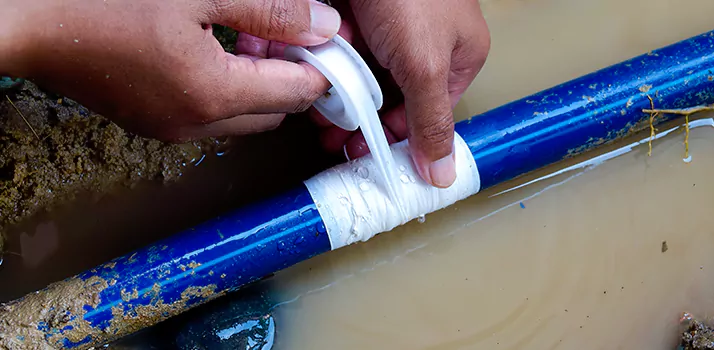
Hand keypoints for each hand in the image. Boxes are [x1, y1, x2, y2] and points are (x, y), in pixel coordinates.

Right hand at [0, 0, 341, 140]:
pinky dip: (229, 89)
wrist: (27, 22)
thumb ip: (269, 10)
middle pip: (277, 110)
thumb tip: (323, 26)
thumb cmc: (101, 3)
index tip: (336, 43)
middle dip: (295, 75)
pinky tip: (217, 49)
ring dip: (261, 82)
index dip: (326, 68)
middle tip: (292, 32)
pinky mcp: (152, 119)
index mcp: (214, 95)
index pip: (300, 93)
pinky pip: (211, 113)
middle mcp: (196, 124)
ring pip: (245, 115)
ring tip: (253, 36)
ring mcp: (171, 127)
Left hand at [313, 0, 489, 187]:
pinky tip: (307, 61)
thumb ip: (430, 120)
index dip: (396, 139)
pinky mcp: (357, 12)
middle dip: (357, 116)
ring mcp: (388, 27)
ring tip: (314, 99)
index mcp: (456, 57)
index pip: (427, 114)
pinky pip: (338, 46)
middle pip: (389, 98)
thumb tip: (442, 173)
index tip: (364, 156)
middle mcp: (423, 44)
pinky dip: (322, 55)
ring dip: (335, 86)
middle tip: (331, 134)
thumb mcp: (424, 64)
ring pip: (359, 73)